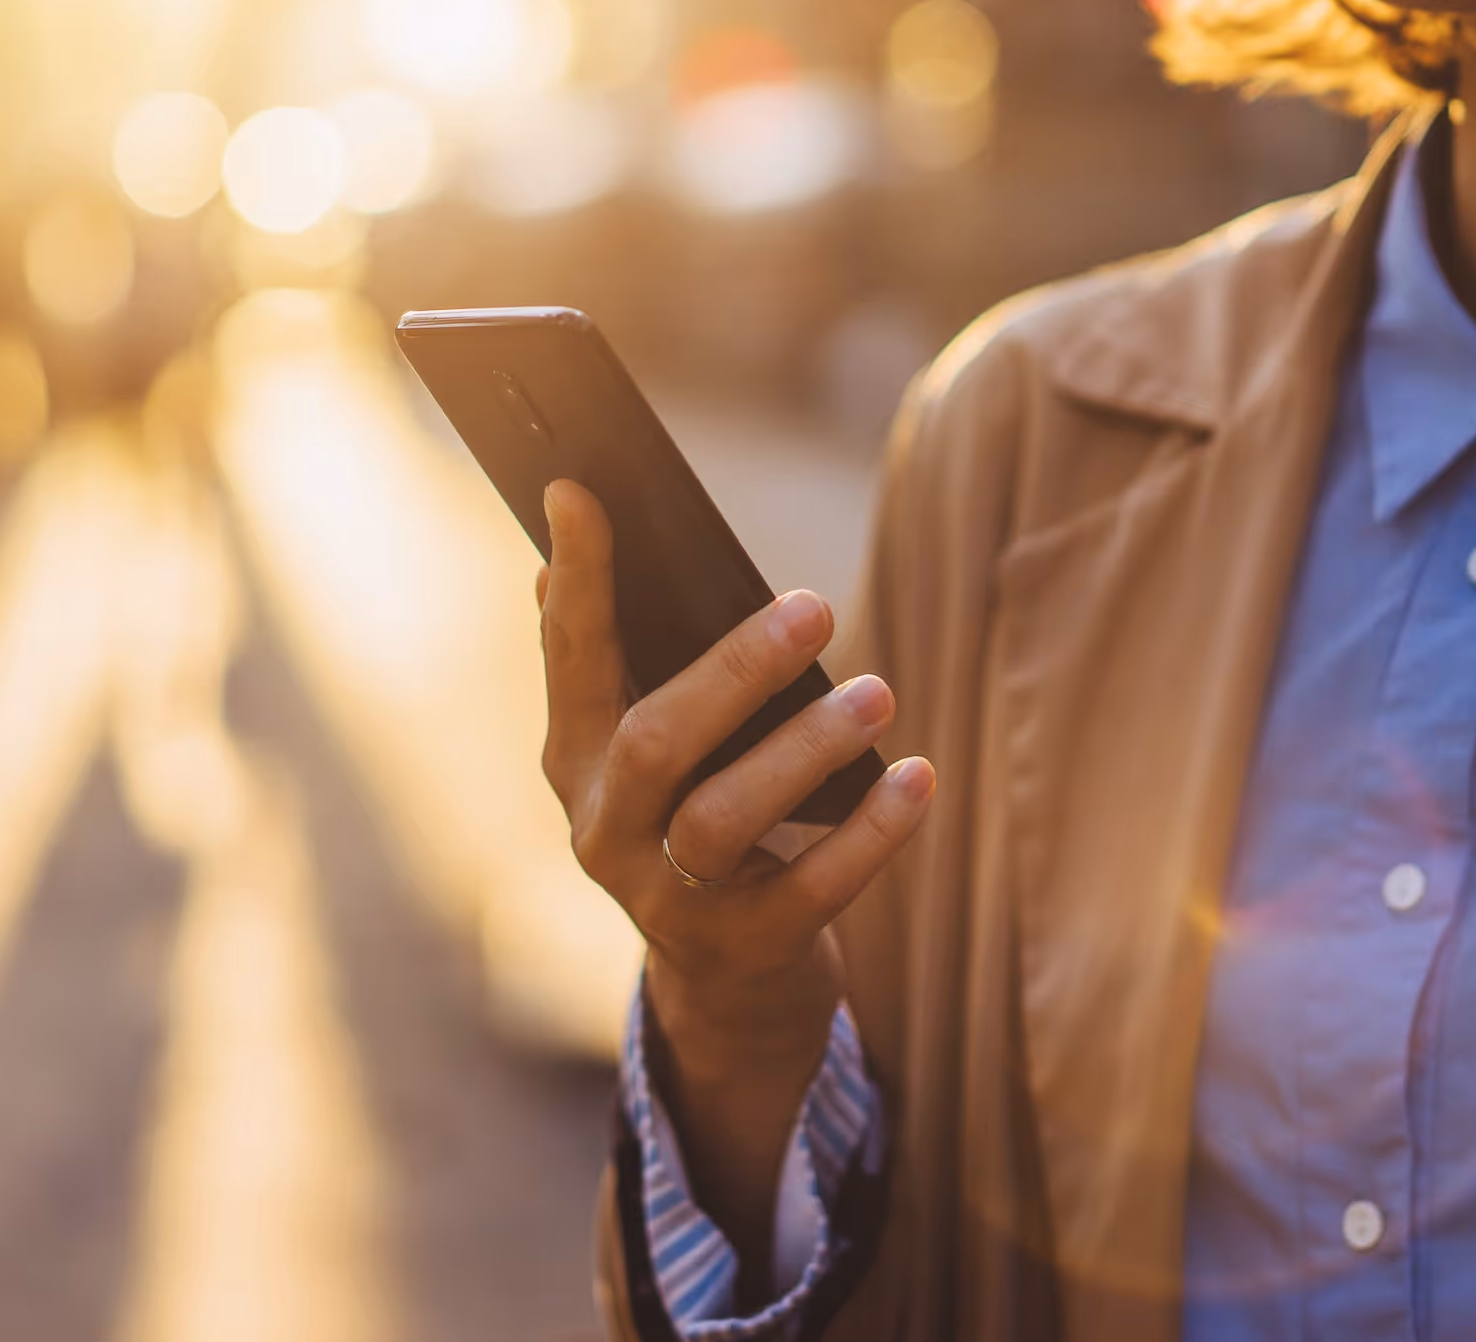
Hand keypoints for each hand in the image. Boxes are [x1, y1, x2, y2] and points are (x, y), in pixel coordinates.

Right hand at [535, 478, 935, 1065]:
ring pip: (721, 820)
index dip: (576, 579)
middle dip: (734, 672)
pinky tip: (918, 778)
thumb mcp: (647, 751)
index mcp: (574, 760)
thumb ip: (618, 668)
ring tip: (880, 694)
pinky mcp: (744, 950)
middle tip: (817, 606)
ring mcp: (666, 901)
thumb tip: (558, 557)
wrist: (729, 985)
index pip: (568, 657)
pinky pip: (810, 889)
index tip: (580, 489)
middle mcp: (603, 830)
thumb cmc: (699, 819)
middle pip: (653, 745)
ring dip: (805, 749)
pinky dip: (871, 831)